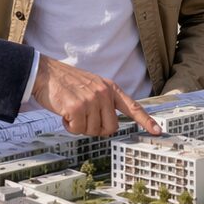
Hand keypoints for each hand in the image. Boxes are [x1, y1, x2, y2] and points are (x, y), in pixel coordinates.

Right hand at [31, 55, 161, 136]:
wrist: (45, 73)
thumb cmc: (67, 83)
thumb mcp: (92, 86)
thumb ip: (103, 102)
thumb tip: (109, 126)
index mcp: (110, 88)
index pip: (133, 106)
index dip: (146, 120)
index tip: (158, 131)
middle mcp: (104, 93)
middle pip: (110, 128)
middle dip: (96, 128)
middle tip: (83, 118)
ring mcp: (91, 100)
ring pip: (92, 131)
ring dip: (79, 126)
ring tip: (71, 111)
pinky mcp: (77, 107)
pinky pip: (77, 130)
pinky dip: (69, 126)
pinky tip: (64, 113)